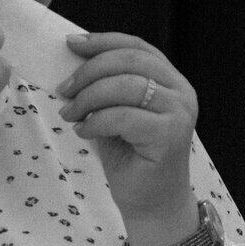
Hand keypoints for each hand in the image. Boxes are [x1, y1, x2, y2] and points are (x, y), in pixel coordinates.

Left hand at [57, 33, 197, 223]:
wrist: (152, 204)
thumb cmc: (131, 159)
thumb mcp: (113, 114)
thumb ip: (103, 89)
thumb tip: (70, 65)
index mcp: (170, 80)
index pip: (136, 47)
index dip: (102, 41)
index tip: (71, 44)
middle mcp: (180, 91)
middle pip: (129, 61)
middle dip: (89, 72)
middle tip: (63, 90)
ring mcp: (179, 112)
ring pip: (125, 86)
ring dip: (88, 98)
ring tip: (69, 115)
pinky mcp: (170, 134)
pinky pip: (123, 116)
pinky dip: (96, 121)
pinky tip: (84, 132)